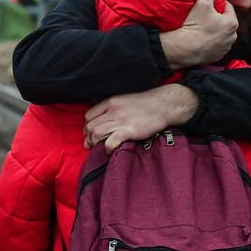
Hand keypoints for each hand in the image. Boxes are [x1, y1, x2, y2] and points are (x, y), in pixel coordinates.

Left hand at [83, 84, 198, 153]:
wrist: (163, 105)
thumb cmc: (146, 104)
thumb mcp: (124, 100)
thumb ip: (113, 108)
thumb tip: (103, 119)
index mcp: (111, 102)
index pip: (89, 115)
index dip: (87, 126)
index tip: (89, 133)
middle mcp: (113, 111)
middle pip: (91, 126)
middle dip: (88, 137)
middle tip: (90, 144)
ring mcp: (121, 121)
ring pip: (97, 133)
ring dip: (94, 142)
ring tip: (97, 147)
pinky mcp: (129, 130)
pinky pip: (110, 141)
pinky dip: (107, 148)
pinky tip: (109, 150)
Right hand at [159, 0, 237, 69]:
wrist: (184, 49)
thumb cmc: (194, 25)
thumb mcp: (202, 2)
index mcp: (232, 22)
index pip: (227, 7)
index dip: (216, 4)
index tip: (206, 5)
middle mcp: (232, 36)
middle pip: (225, 21)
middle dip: (216, 17)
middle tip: (202, 16)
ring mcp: (225, 48)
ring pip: (221, 33)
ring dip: (214, 30)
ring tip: (201, 28)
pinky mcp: (218, 56)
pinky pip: (216, 45)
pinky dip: (211, 41)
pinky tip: (201, 39)